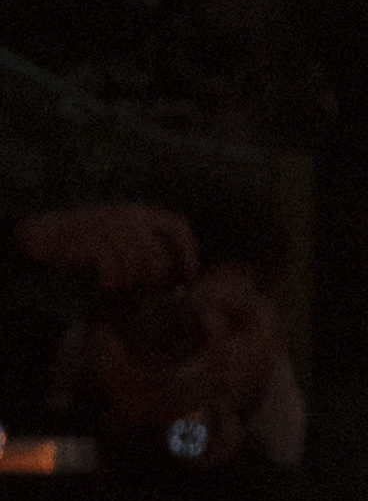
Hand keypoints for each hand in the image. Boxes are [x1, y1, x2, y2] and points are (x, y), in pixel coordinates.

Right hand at [15, 202, 197, 292]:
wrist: (44, 233)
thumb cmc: (83, 240)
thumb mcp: (117, 233)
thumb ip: (144, 244)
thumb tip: (173, 272)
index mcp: (138, 211)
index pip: (178, 227)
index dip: (189, 252)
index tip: (189, 275)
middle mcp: (129, 215)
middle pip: (157, 256)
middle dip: (153, 278)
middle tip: (143, 289)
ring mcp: (113, 227)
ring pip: (138, 266)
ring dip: (128, 281)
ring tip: (117, 284)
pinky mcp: (96, 241)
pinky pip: (115, 270)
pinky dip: (111, 282)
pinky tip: (105, 284)